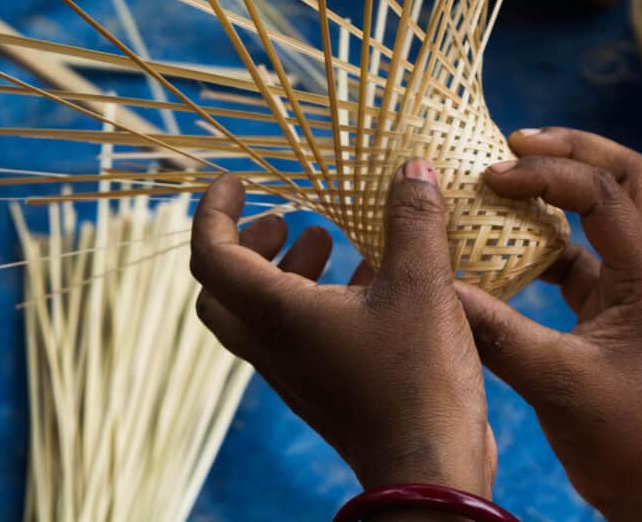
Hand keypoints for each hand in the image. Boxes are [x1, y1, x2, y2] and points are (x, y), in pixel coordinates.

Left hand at [191, 158, 495, 516]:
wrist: (429, 471)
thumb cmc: (417, 380)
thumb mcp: (422, 286)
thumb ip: (412, 222)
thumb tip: (411, 170)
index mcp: (279, 316)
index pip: (212, 255)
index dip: (215, 211)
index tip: (239, 182)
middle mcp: (275, 346)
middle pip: (223, 291)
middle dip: (246, 245)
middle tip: (283, 221)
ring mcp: (297, 372)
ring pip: (261, 315)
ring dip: (285, 272)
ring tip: (329, 242)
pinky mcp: (325, 387)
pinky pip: (300, 335)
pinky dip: (319, 300)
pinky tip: (372, 282)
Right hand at [456, 128, 641, 521]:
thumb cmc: (620, 438)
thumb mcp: (554, 382)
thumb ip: (497, 333)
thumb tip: (439, 288)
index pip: (604, 195)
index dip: (547, 176)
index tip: (491, 178)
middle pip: (627, 175)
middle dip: (574, 148)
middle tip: (516, 139)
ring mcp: (629, 286)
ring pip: (606, 207)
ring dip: (561, 183)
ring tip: (507, 172)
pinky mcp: (607, 306)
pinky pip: (577, 249)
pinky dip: (542, 233)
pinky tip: (503, 238)